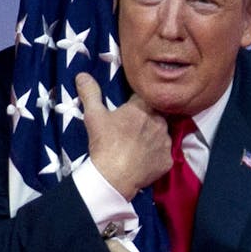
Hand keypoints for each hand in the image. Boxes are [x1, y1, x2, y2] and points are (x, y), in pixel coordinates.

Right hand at [76, 73, 172, 198]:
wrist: (113, 176)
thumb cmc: (104, 143)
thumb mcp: (94, 116)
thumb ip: (90, 93)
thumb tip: (82, 75)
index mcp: (144, 108)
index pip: (144, 98)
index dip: (136, 103)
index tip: (128, 110)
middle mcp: (160, 122)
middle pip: (155, 115)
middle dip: (145, 120)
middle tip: (130, 130)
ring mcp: (166, 142)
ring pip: (161, 134)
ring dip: (152, 136)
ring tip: (136, 145)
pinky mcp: (168, 160)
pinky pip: (164, 154)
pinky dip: (155, 155)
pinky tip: (143, 159)